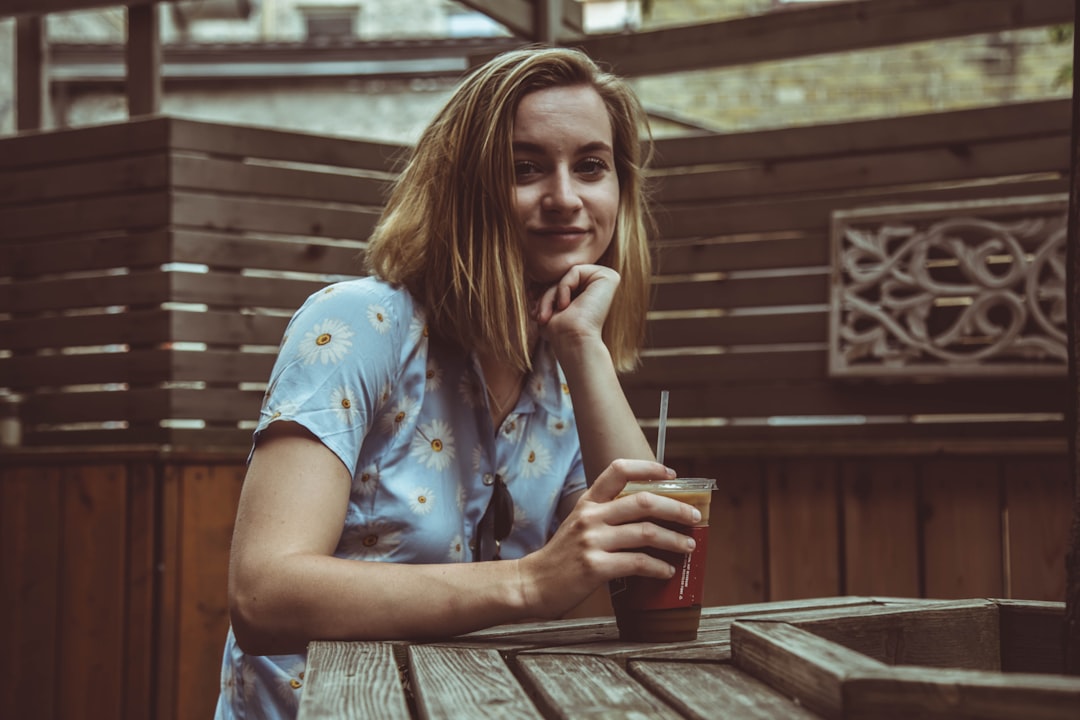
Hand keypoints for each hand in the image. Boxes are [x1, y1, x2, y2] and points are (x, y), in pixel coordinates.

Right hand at [515, 459, 701, 619]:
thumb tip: (650, 515)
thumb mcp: (579, 525)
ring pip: (646, 532)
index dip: (648, 468)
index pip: (618, 470)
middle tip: (694, 515)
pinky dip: (658, 567)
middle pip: (643, 501)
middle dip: (675, 507)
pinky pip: (637, 562)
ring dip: (674, 539)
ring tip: (688, 545)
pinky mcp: (595, 566)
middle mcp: (591, 517)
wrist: (532, 583)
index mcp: (588, 502)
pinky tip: (667, 571)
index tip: (671, 473)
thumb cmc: (562, 557)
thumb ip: (607, 516)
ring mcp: (592, 541)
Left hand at [533, 264, 619, 353]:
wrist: (573, 342)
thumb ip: (548, 293)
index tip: (534, 313)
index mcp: (590, 293)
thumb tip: (533, 287)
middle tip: (540, 317)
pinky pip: (575, 270)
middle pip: (563, 278)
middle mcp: (600, 285)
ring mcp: (606, 280)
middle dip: (545, 295)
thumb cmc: (560, 332)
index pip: (560, 282)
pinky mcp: (609, 277)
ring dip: (550, 294)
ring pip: (566, 274)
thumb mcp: (548, 308)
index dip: (544, 294)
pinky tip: (564, 305)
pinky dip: (562, 287)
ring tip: (547, 315)